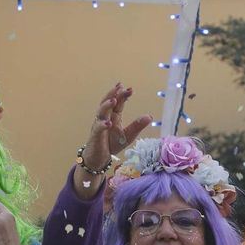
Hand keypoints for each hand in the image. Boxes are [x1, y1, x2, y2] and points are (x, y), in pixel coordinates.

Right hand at [73, 83, 150, 197]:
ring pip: (101, 112)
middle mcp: (105, 118)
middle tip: (121, 87)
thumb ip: (137, 125)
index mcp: (113, 116)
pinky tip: (108, 123)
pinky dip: (102, 125)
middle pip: (108, 103)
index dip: (123, 95)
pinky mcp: (95, 136)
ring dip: (107, 105)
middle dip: (114, 94)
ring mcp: (99, 125)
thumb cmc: (112, 144)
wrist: (100, 158)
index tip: (130, 89)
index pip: (118, 103)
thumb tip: (149, 116)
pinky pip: (98, 129)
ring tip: (114, 99)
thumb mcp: (129, 135)